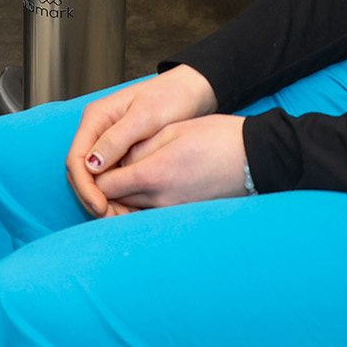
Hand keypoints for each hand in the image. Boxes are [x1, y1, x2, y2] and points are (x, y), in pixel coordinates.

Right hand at [64, 64, 218, 217]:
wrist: (192, 91)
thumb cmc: (172, 97)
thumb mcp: (145, 117)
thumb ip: (117, 139)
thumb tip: (91, 164)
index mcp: (97, 117)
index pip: (76, 158)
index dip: (85, 186)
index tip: (101, 206)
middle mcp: (97, 129)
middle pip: (81, 171)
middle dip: (92, 197)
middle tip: (111, 217)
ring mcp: (108, 140)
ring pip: (94, 176)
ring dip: (104, 197)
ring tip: (122, 216)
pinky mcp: (121, 150)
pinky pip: (110, 175)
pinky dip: (116, 192)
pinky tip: (130, 205)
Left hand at [94, 114, 251, 211]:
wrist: (255, 158)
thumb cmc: (216, 137)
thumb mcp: (171, 131)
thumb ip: (137, 148)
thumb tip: (112, 160)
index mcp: (154, 175)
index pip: (105, 185)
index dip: (92, 174)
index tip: (91, 162)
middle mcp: (161, 200)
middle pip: (115, 202)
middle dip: (102, 189)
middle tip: (98, 170)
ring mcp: (173, 211)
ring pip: (131, 211)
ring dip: (119, 199)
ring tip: (117, 178)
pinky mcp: (184, 214)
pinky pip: (151, 213)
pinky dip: (139, 204)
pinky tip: (141, 188)